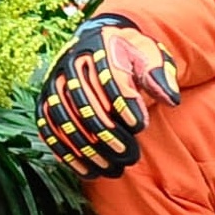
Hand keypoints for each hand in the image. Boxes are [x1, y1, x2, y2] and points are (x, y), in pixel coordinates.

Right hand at [36, 16, 181, 178]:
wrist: (97, 43)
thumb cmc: (129, 54)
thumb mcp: (149, 55)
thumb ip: (159, 75)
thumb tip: (170, 99)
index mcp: (99, 44)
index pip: (107, 75)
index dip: (122, 102)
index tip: (140, 126)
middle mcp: (70, 62)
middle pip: (83, 102)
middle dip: (107, 133)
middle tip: (129, 156)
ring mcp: (53, 83)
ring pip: (65, 120)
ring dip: (87, 148)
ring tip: (112, 169)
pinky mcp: (44, 102)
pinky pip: (49, 130)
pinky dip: (67, 153)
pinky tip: (89, 171)